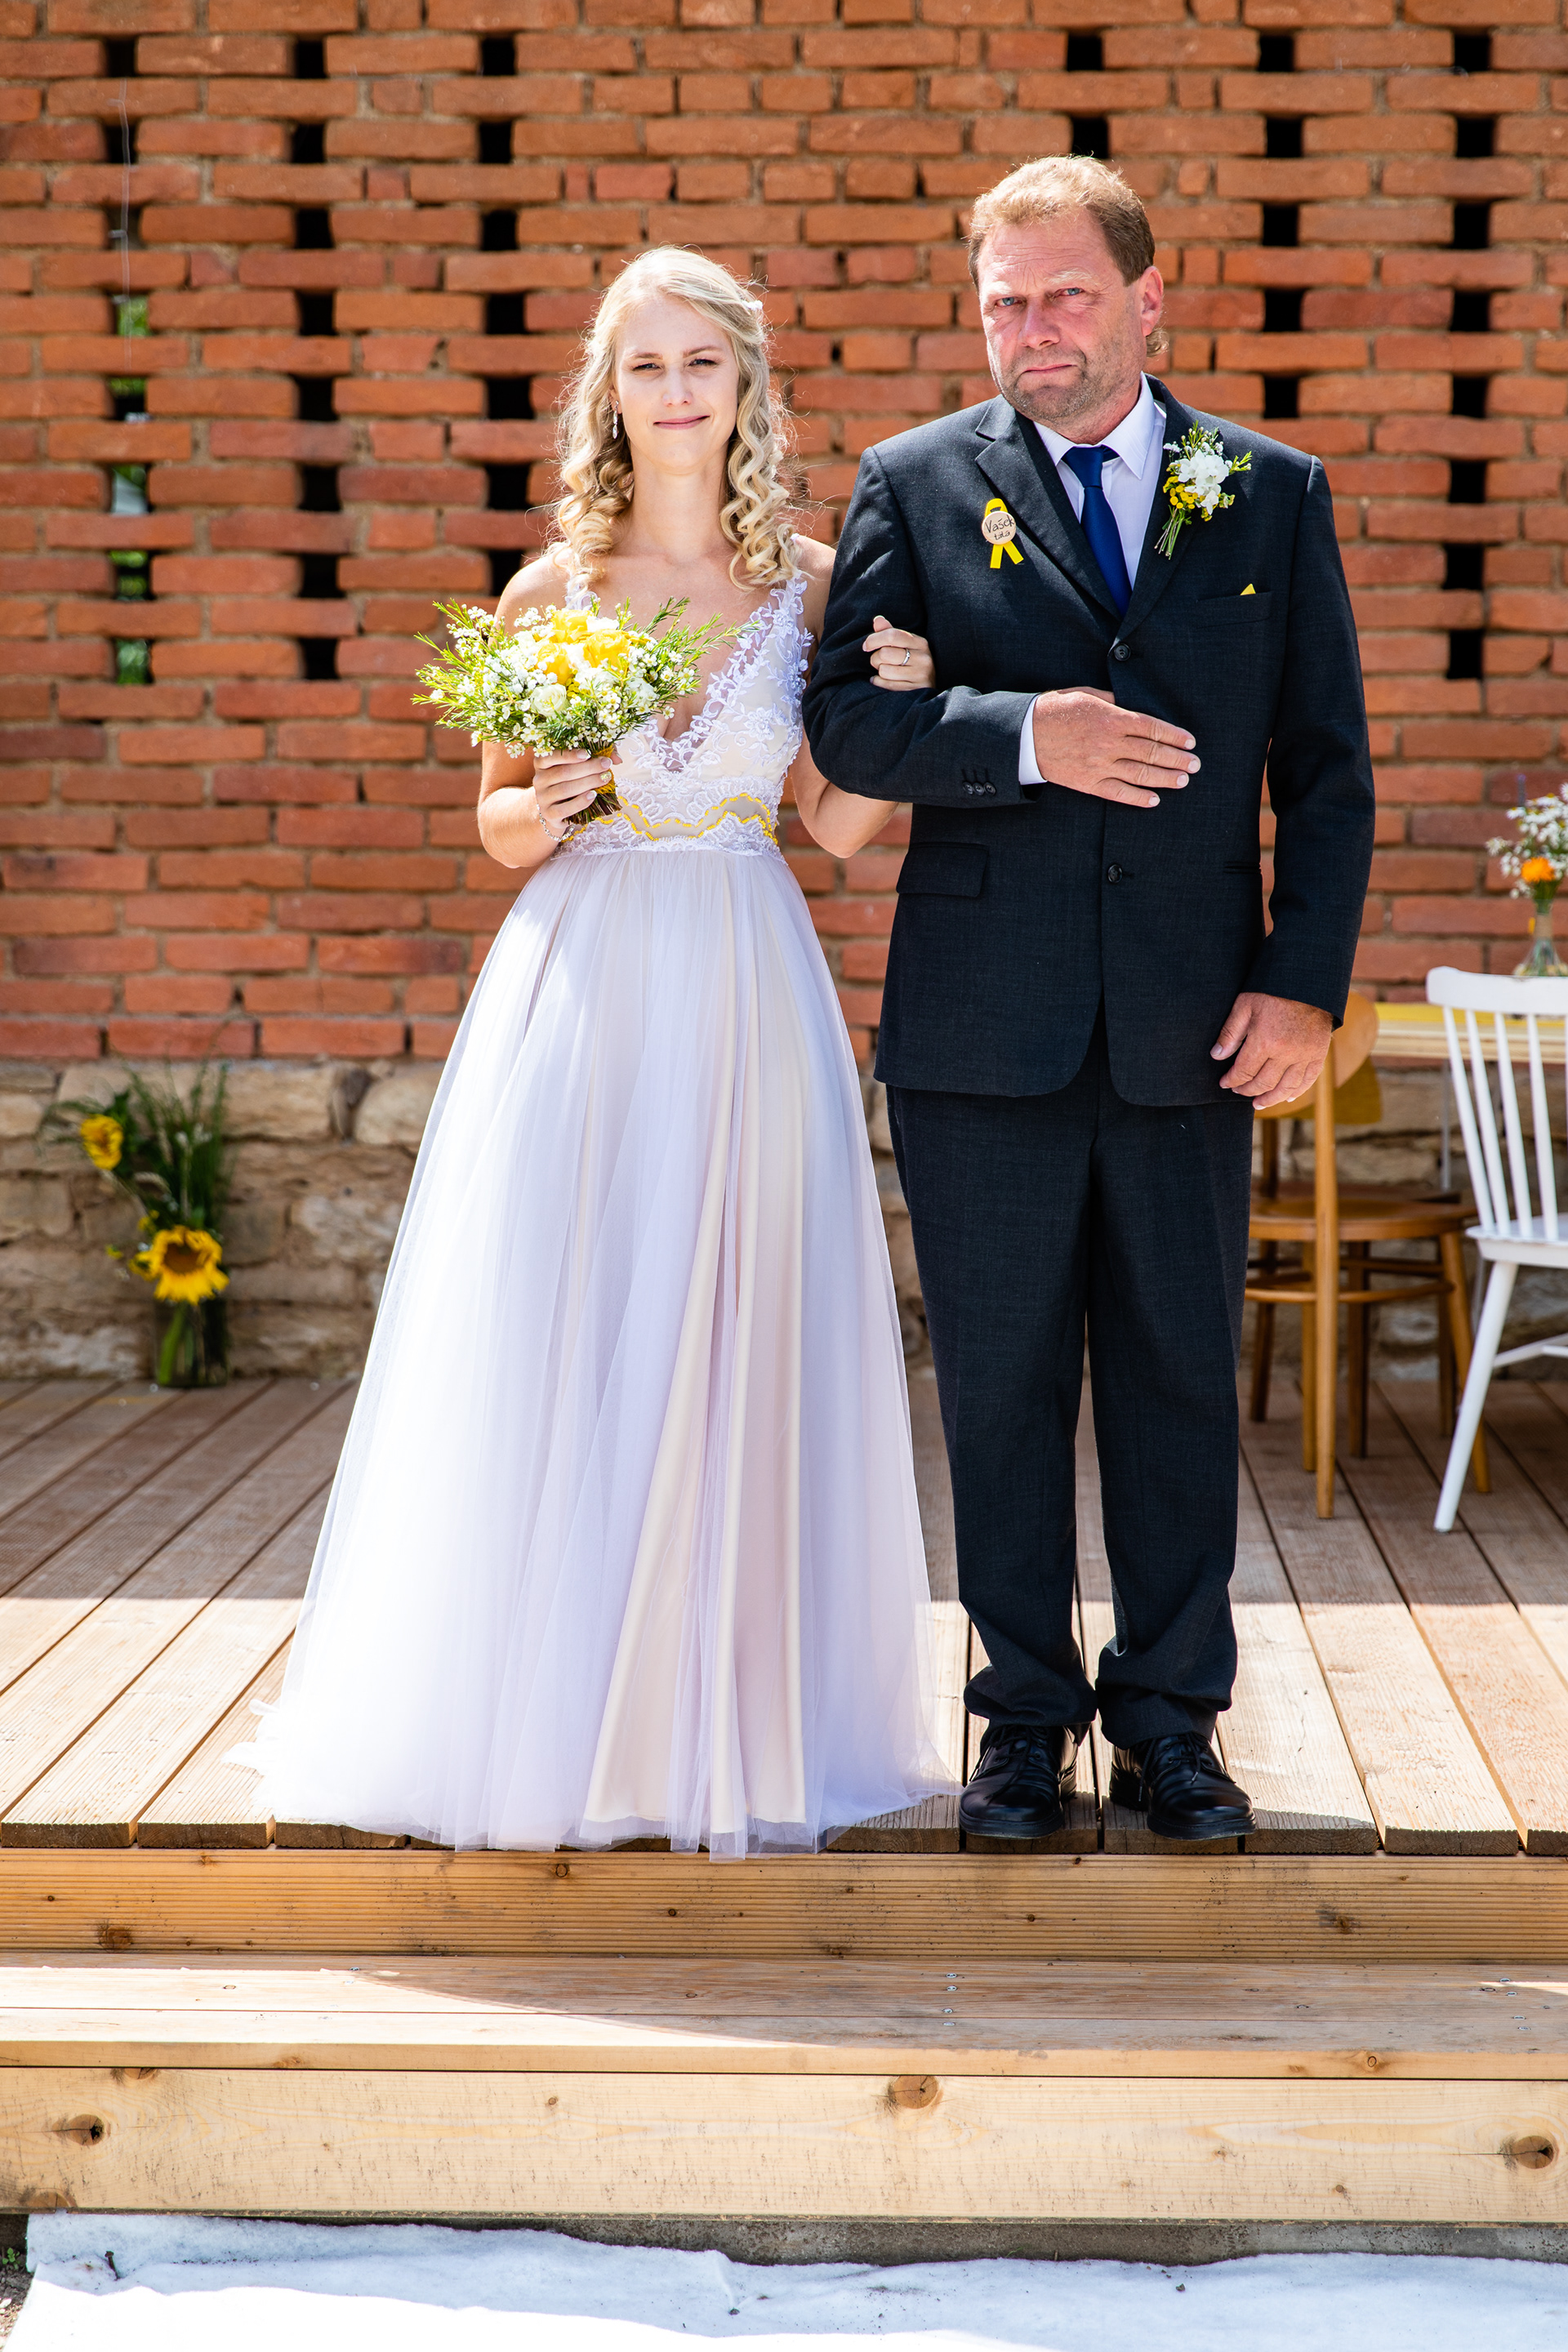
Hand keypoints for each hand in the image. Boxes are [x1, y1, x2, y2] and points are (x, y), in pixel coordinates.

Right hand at [531, 747, 613, 838]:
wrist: (555, 810)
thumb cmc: (569, 782)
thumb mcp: (576, 767)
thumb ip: (596, 757)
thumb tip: (617, 758)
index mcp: (541, 763)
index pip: (550, 755)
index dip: (569, 754)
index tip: (588, 753)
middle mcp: (539, 780)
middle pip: (563, 772)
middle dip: (588, 768)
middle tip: (606, 765)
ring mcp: (542, 798)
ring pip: (565, 789)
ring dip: (588, 783)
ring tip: (605, 778)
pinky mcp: (549, 814)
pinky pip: (565, 808)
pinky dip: (580, 802)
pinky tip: (593, 795)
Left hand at [864, 614, 934, 691]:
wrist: (928, 686)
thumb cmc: (911, 662)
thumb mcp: (905, 645)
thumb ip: (890, 632)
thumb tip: (877, 620)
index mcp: (920, 643)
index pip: (892, 635)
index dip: (874, 639)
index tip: (866, 646)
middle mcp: (923, 658)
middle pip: (885, 654)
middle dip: (875, 658)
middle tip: (878, 661)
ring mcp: (920, 676)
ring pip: (884, 671)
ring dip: (879, 672)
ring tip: (885, 671)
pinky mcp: (915, 691)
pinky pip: (887, 685)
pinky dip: (879, 682)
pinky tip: (882, 680)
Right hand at [1030, 687, 1198, 809]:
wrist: (1024, 735)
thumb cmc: (1055, 709)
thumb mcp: (1087, 694)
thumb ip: (1114, 701)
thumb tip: (1134, 707)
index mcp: (1111, 718)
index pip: (1152, 728)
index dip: (1174, 736)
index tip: (1190, 742)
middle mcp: (1109, 743)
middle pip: (1152, 753)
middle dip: (1177, 759)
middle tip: (1195, 764)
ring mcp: (1099, 766)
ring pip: (1140, 774)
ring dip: (1165, 778)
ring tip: (1183, 780)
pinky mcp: (1088, 783)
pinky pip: (1118, 793)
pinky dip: (1138, 798)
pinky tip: (1154, 799)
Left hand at [1212, 992, 1333, 1110]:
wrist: (1308, 981)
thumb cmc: (1272, 990)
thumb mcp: (1245, 1005)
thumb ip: (1230, 1033)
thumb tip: (1216, 1056)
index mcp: (1265, 1041)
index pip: (1244, 1072)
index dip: (1232, 1080)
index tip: (1225, 1083)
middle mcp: (1286, 1053)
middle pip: (1263, 1083)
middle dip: (1247, 1091)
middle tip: (1239, 1091)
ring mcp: (1305, 1055)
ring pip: (1286, 1088)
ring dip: (1270, 1099)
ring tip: (1258, 1103)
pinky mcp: (1319, 1054)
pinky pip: (1308, 1080)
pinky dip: (1297, 1092)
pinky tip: (1287, 1097)